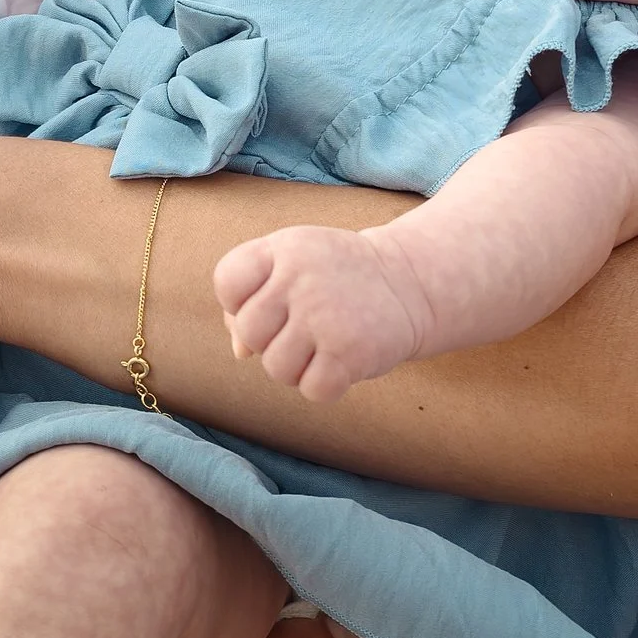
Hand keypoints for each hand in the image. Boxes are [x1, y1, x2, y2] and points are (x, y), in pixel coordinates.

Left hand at [213, 221, 433, 401]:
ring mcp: (326, 316)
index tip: (269, 304)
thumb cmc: (338, 277)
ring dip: (296, 367)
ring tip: (322, 345)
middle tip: (300, 330)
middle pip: (248, 332)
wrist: (409, 283)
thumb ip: (254, 297)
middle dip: (268, 340)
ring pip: (276, 367)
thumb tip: (239, 351)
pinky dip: (324, 385)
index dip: (237, 303)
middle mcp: (302, 278)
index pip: (227, 282)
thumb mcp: (293, 266)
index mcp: (285, 248)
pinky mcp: (350, 352)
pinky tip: (340, 362)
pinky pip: (311, 389)